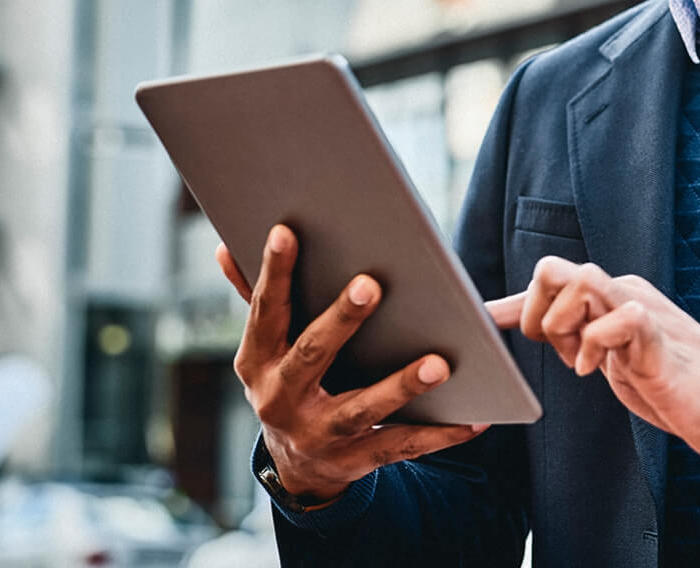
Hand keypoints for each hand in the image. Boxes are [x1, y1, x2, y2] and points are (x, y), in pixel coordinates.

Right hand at [217, 224, 488, 502]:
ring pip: (361, 408)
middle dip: (341, 321)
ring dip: (400, 386)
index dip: (274, 272)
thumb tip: (225, 246)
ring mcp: (317, 434)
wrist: (299, 468)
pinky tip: (474, 418)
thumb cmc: (291, 381)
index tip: (286, 231)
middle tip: (372, 285)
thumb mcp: (267, 347)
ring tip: (438, 363)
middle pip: (312, 356)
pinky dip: (440, 434)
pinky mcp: (355, 461)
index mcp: (257, 362)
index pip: (265, 311)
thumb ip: (255, 297)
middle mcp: (280, 400)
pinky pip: (401, 445)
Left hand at [486, 256, 699, 468]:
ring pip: (583, 278)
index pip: (548, 279)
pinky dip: (596, 345)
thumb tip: (517, 323)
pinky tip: (596, 373)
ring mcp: (643, 310)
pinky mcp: (659, 338)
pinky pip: (621, 316)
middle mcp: (622, 292)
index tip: (483, 327)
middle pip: (554, 268)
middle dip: (536, 313)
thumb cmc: (668, 382)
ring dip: (563, 324)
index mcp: (608, 295)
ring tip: (578, 360)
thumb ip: (571, 335)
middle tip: (556, 352)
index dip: (513, 307)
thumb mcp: (607, 357)